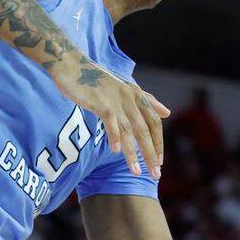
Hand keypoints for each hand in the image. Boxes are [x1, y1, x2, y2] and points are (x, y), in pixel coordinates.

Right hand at [51, 57, 168, 177]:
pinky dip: (114, 136)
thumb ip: (147, 101)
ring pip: (129, 130)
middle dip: (151, 154)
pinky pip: (110, 122)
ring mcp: (115, 100)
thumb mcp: (126, 88)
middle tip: (155, 174)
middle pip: (145, 130)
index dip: (158, 143)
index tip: (159, 162)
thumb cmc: (96, 79)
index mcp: (137, 95)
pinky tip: (116, 151)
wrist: (71, 65)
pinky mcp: (100, 101)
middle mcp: (129, 97)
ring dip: (133, 153)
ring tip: (136, 171)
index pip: (154, 122)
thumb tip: (168, 113)